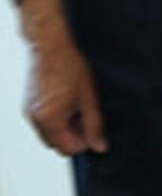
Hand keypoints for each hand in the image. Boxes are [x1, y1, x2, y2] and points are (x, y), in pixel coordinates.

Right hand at [19, 0, 105, 155]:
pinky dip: (56, 120)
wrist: (50, 46)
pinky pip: (43, 123)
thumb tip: (99, 147)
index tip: (92, 129)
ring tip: (76, 108)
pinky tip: (67, 103)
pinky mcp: (28, 105)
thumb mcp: (89, 98)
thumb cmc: (70, 67)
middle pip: (57, 145)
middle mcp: (35, 118)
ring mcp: (29, 112)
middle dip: (73, 138)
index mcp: (50, 119)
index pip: (68, 149)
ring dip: (65, 129)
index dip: (84, 143)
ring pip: (50, 135)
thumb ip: (94, 125)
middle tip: (85, 117)